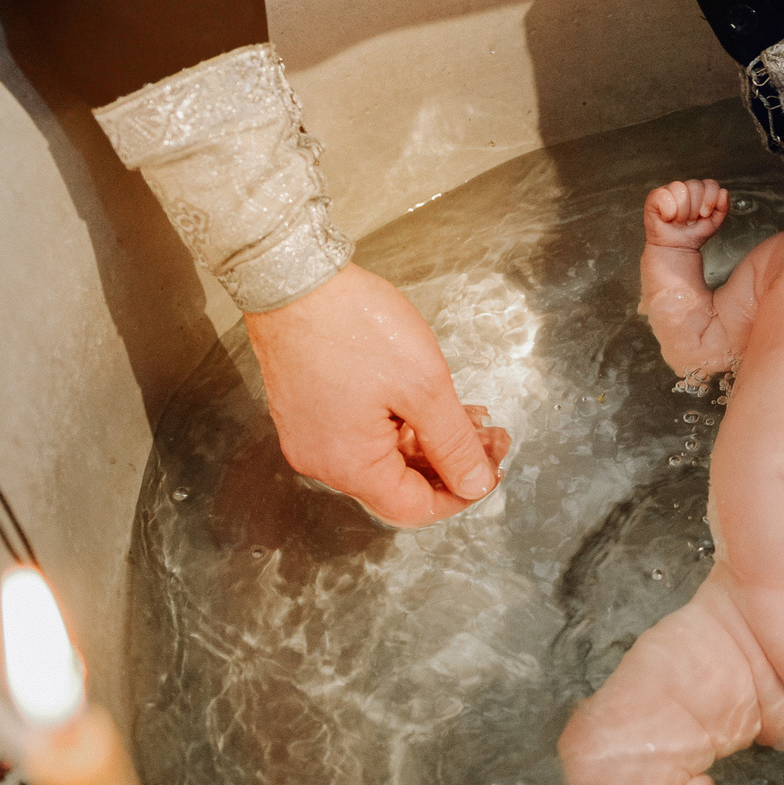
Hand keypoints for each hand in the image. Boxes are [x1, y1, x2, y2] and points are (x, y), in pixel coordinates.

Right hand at [245, 263, 510, 526]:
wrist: (294, 276)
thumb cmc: (353, 324)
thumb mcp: (424, 386)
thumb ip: (454, 443)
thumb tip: (475, 484)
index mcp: (349, 465)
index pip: (414, 508)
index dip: (459, 494)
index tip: (489, 468)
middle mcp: (322, 460)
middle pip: (397, 484)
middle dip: (448, 463)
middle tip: (488, 436)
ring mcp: (310, 434)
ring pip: (381, 457)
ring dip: (426, 441)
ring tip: (466, 414)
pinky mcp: (307, 409)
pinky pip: (360, 433)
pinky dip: (397, 424)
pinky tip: (425, 401)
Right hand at [646, 179, 728, 249]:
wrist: (677, 249)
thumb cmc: (693, 234)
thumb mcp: (714, 223)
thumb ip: (723, 207)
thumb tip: (723, 192)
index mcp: (700, 191)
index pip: (710, 184)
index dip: (710, 200)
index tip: (704, 215)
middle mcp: (685, 187)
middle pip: (696, 185)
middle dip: (695, 209)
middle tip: (690, 220)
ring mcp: (669, 190)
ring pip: (680, 189)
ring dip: (682, 211)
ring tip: (679, 220)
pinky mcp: (654, 196)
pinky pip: (663, 195)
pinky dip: (668, 211)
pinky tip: (667, 217)